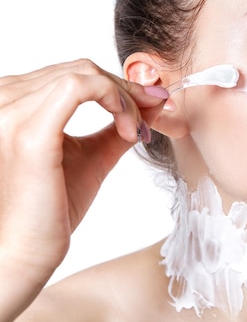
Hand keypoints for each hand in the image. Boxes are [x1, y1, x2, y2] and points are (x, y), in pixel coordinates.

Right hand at [0, 59, 167, 321]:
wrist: (25, 252)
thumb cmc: (50, 209)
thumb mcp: (92, 156)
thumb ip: (118, 129)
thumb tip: (153, 105)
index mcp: (16, 103)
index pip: (74, 74)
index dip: (119, 85)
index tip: (154, 103)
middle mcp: (6, 99)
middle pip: (81, 69)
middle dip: (127, 89)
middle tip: (157, 110)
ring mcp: (11, 112)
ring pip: (85, 74)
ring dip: (125, 97)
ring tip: (139, 130)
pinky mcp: (29, 131)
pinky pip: (79, 86)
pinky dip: (115, 99)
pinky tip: (131, 129)